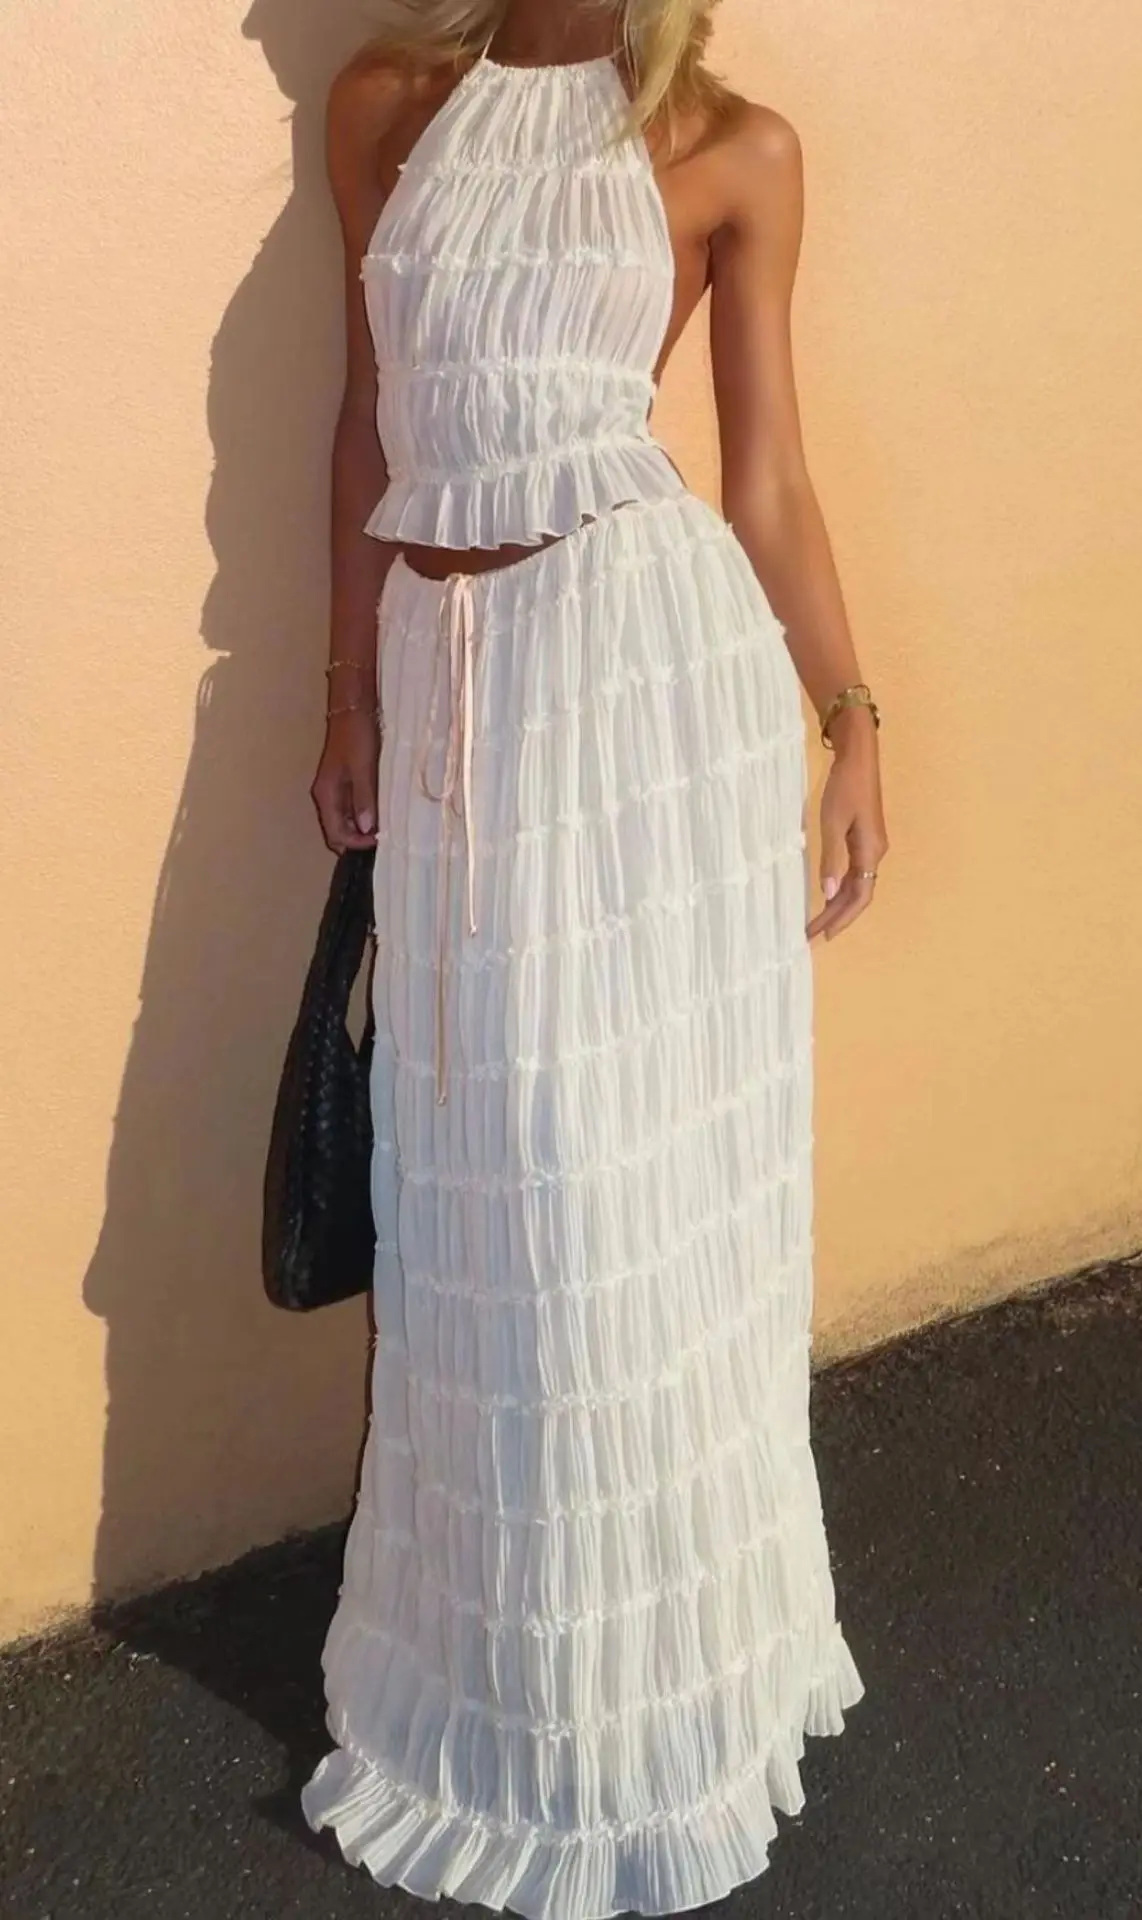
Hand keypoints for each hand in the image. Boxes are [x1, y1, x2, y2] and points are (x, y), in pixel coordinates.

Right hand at [310, 710, 380, 854]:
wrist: (354, 708)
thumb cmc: (357, 735)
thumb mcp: (362, 769)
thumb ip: (363, 798)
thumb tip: (365, 828)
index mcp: (326, 794)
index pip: (335, 833)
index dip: (355, 843)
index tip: (378, 842)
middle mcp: (327, 795)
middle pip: (337, 830)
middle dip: (357, 840)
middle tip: (383, 840)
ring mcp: (336, 788)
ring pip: (345, 820)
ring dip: (362, 827)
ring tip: (385, 828)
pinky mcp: (346, 781)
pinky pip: (352, 806)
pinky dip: (365, 813)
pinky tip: (381, 811)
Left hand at [805, 714, 887, 941]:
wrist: (859, 757)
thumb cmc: (845, 786)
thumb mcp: (833, 823)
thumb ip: (831, 859)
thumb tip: (829, 893)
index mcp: (870, 851)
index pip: (859, 897)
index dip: (842, 919)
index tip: (822, 935)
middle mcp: (875, 853)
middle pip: (859, 895)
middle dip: (836, 917)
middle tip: (811, 934)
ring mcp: (871, 845)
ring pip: (857, 885)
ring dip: (837, 904)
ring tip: (816, 921)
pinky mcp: (864, 837)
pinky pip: (855, 871)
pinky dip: (841, 887)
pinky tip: (827, 894)